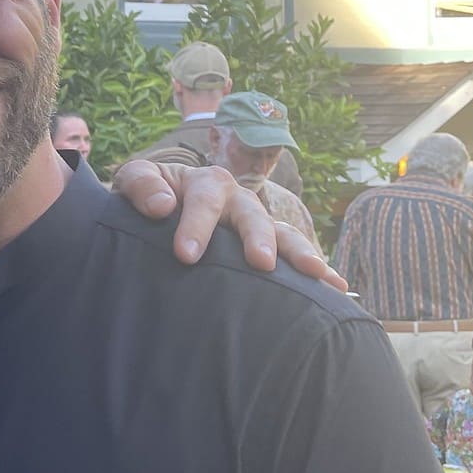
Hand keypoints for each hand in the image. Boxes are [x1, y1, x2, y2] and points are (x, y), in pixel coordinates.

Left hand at [109, 161, 344, 289]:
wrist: (159, 209)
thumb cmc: (147, 197)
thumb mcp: (135, 182)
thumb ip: (142, 187)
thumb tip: (162, 206)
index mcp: (206, 182)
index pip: (203, 200)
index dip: (196, 225)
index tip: (186, 255)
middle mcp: (237, 200)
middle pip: (252, 215)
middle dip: (258, 237)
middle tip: (260, 262)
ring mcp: (256, 223)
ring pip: (282, 234)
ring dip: (299, 253)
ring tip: (318, 274)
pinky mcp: (266, 246)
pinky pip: (292, 256)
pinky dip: (315, 272)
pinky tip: (336, 290)